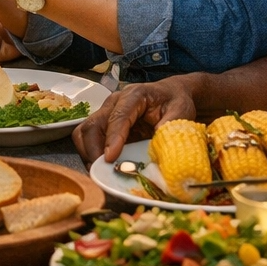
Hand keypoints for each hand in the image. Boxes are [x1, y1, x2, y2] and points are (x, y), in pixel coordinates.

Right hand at [73, 75, 199, 164]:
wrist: (171, 94)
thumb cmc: (175, 101)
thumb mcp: (181, 111)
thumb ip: (171, 126)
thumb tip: (159, 147)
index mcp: (134, 96)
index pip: (117, 117)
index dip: (112, 138)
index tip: (110, 158)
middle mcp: (115, 102)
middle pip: (93, 124)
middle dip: (93, 149)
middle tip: (103, 171)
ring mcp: (107, 112)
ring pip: (85, 132)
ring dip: (88, 153)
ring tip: (101, 171)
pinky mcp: (105, 124)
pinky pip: (89, 139)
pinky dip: (92, 154)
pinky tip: (104, 167)